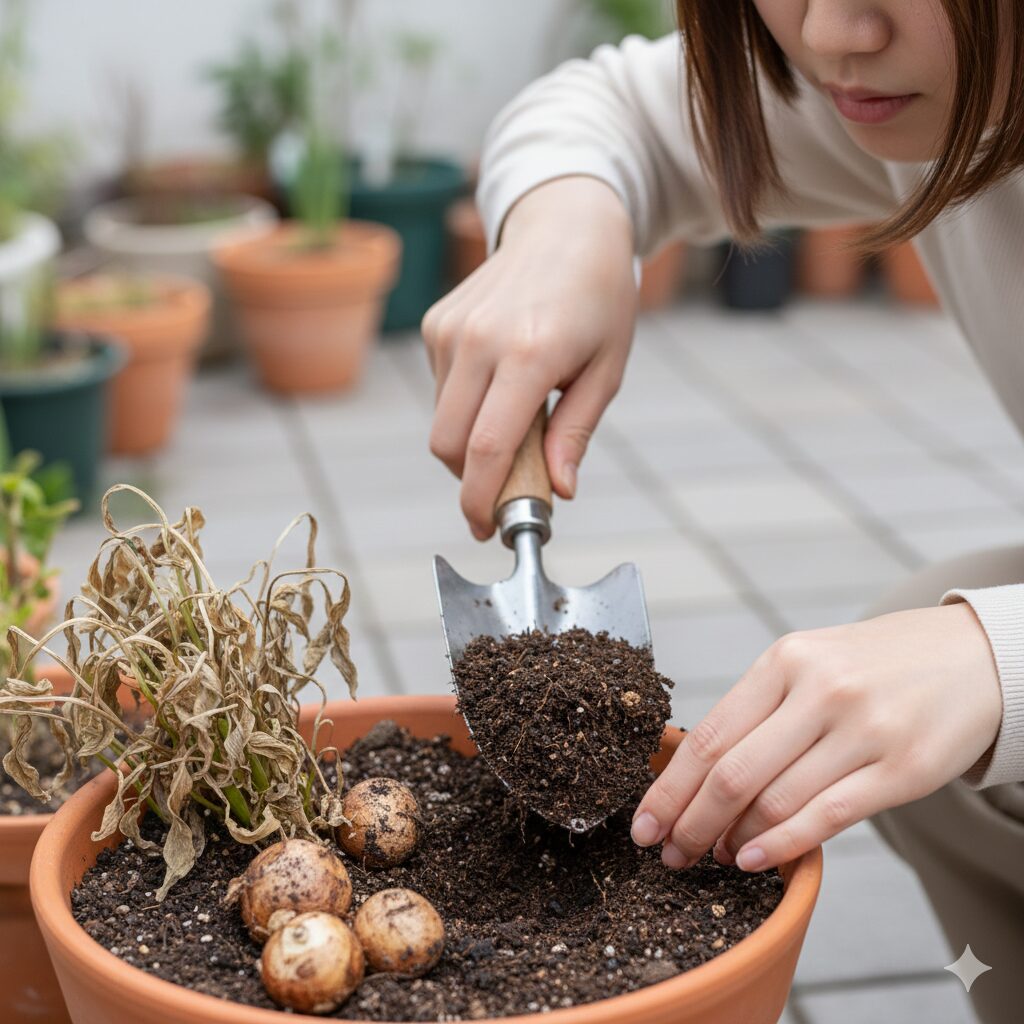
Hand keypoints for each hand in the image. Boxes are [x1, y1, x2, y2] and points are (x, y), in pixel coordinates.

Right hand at [421, 176, 636, 539]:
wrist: (566, 225)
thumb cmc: (599, 299)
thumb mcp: (608, 368)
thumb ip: (577, 432)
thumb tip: (559, 490)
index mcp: (529, 354)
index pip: (486, 448)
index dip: (480, 500)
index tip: (487, 528)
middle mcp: (479, 340)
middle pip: (448, 444)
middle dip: (470, 479)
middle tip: (507, 486)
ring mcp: (450, 329)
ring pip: (440, 421)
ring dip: (470, 441)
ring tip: (517, 417)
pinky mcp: (436, 323)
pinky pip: (439, 390)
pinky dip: (464, 406)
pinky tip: (499, 380)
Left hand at [631, 603, 1002, 870]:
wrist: (971, 655)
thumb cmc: (873, 665)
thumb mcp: (808, 662)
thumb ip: (759, 709)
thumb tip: (696, 773)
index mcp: (784, 661)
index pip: (709, 734)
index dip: (669, 787)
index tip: (644, 823)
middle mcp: (819, 690)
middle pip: (732, 772)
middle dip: (690, 822)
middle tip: (670, 852)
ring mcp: (863, 729)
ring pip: (776, 799)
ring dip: (733, 838)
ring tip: (713, 856)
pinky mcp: (902, 768)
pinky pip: (828, 816)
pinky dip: (782, 844)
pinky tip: (753, 860)